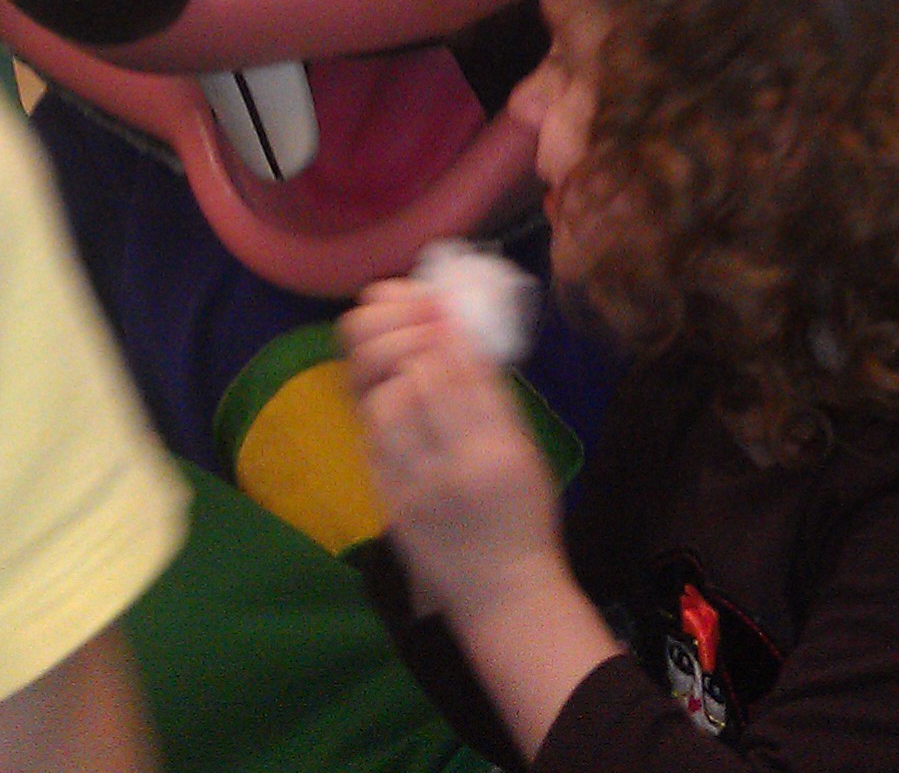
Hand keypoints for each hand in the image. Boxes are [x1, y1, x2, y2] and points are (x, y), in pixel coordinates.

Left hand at [341, 281, 565, 621]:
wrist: (502, 591)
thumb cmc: (525, 517)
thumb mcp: (526, 455)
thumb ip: (495, 400)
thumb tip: (459, 339)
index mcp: (500, 452)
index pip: (460, 374)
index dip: (443, 332)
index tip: (440, 308)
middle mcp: (455, 467)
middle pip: (415, 383)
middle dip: (409, 340)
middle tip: (415, 323)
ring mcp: (415, 487)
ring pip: (383, 406)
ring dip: (390, 370)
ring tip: (402, 353)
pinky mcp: (388, 501)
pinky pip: (371, 439)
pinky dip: (378, 405)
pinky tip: (388, 391)